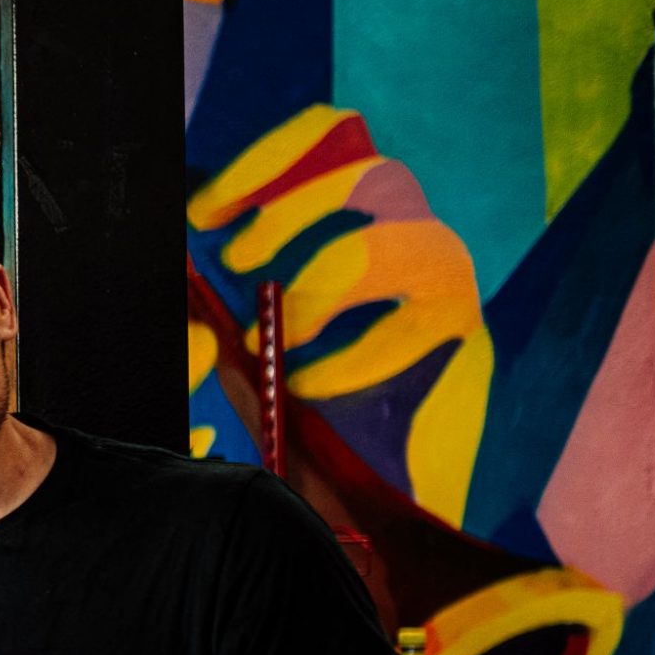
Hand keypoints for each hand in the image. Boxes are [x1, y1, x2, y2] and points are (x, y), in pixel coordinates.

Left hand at [187, 105, 490, 526]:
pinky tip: (309, 386)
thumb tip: (185, 291)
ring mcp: (449, 282)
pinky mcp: (469, 335)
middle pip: (369, 169)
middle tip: (237, 259)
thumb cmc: (320, 432)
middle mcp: (414, 236)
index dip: (272, 159)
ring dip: (322, 280)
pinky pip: (412, 324)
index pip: (334, 143)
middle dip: (294, 203)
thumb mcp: (262, 364)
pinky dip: (350, 357)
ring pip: (395, 238)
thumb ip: (233, 323)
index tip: (206, 211)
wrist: (384, 511)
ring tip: (276, 335)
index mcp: (363, 223)